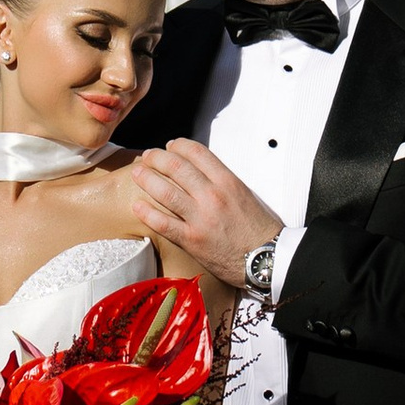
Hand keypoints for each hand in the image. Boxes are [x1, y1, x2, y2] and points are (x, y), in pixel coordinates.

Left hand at [129, 139, 278, 281]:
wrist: (268, 259)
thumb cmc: (260, 229)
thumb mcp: (246, 195)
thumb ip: (223, 182)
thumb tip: (202, 173)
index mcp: (228, 181)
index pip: (197, 152)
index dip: (179, 145)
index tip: (171, 146)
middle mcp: (212, 195)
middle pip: (176, 167)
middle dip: (157, 158)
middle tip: (148, 157)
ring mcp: (200, 218)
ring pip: (165, 191)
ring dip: (147, 179)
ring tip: (137, 173)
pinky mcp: (192, 240)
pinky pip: (162, 223)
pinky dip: (146, 212)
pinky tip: (137, 205)